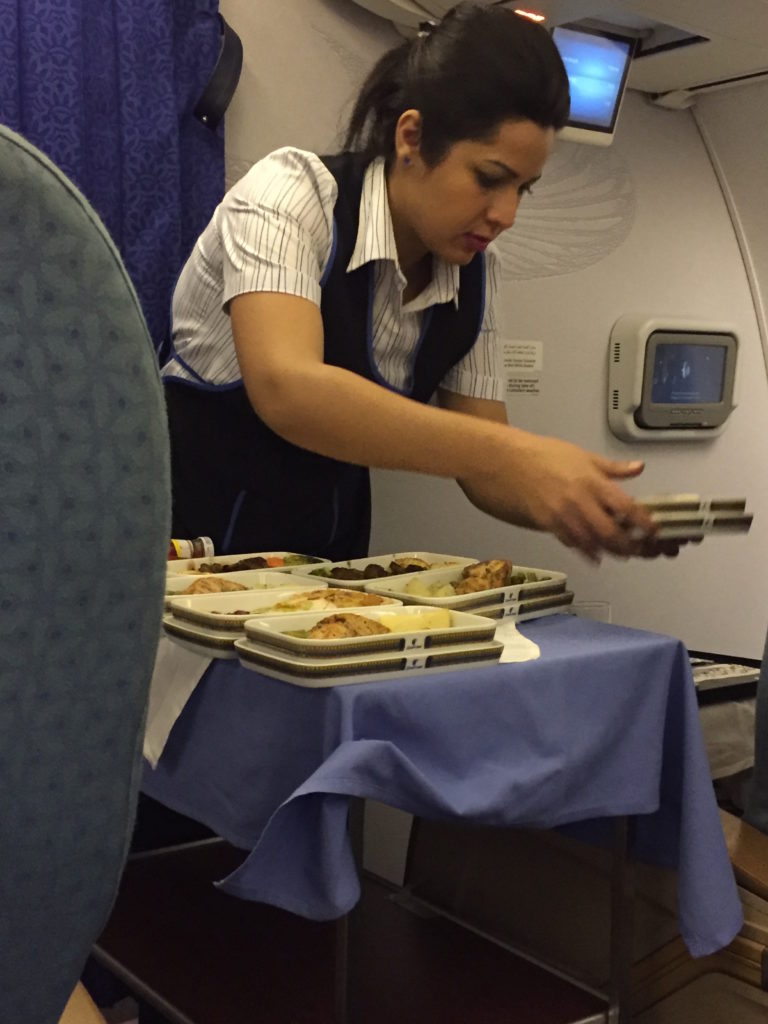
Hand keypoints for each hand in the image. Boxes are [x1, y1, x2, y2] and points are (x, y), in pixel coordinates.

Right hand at [462, 430, 657, 561]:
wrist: (508, 461)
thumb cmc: (543, 455)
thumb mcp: (582, 455)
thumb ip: (612, 468)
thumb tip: (639, 468)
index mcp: (593, 481)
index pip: (627, 507)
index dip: (644, 523)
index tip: (653, 530)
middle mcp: (581, 501)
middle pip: (612, 533)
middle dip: (627, 546)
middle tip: (636, 548)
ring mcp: (563, 515)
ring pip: (592, 543)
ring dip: (607, 551)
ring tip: (616, 553)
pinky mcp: (548, 524)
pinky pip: (571, 542)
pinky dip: (584, 550)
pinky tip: (592, 552)